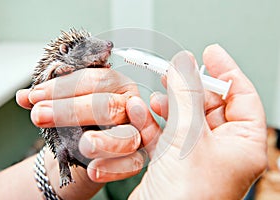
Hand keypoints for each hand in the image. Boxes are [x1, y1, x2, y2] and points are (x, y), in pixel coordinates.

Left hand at [16, 68, 147, 198]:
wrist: (86, 148)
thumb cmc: (81, 120)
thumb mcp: (66, 104)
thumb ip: (48, 99)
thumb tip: (23, 96)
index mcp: (119, 85)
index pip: (98, 80)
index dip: (65, 87)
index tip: (36, 96)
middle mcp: (132, 106)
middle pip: (109, 105)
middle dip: (73, 110)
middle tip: (42, 115)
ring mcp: (138, 133)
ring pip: (126, 136)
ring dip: (104, 141)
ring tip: (84, 144)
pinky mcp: (137, 157)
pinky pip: (131, 164)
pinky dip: (113, 168)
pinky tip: (94, 170)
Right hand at [127, 44, 266, 198]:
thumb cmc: (186, 197)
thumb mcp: (189, 136)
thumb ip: (187, 96)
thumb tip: (185, 64)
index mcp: (242, 145)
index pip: (242, 98)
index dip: (226, 72)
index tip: (211, 53)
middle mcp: (222, 150)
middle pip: (210, 106)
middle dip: (190, 88)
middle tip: (174, 70)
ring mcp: (196, 156)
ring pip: (185, 118)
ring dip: (167, 105)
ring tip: (154, 96)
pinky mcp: (173, 162)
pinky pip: (167, 133)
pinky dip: (154, 122)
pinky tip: (142, 113)